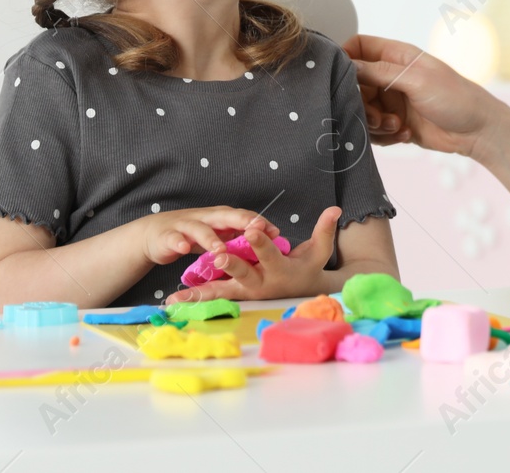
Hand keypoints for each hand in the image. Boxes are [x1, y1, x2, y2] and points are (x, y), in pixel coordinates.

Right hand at [138, 206, 277, 266]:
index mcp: (219, 217)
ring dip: (211, 238)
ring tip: (221, 250)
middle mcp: (205, 218)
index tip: (275, 231)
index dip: (258, 223)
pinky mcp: (167, 236)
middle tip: (257, 229)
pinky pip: (174, 239)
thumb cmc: (191, 234)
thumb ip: (236, 235)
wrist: (154, 233)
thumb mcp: (216, 234)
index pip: (242, 217)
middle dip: (241, 221)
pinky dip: (179, 242)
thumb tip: (265, 240)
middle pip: (225, 216)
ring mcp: (185, 225)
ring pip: (200, 229)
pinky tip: (184, 249)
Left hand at [166, 206, 341, 302]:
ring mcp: (246, 291)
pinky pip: (213, 297)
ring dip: (201, 292)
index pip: (270, 253)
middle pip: (244, 274)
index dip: (261, 242)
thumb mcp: (319, 251)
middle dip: (231, 266)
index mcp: (280, 269)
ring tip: (179, 296)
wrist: (302, 293)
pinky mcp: (235, 294)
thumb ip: (325, 230)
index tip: (252, 229)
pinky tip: (175, 300)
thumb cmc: (309, 268)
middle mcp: (261, 283)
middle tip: (218, 257)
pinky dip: (195, 299)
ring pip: (222, 291)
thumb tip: (335, 209)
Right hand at [342, 34, 500, 157]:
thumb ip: (380, 72)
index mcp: (397, 56)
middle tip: (377, 115)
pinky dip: (385, 135)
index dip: (344, 59)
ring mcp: (392, 100)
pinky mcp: (395, 123)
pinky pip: (374, 130)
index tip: (340, 78)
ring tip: (396, 125)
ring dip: (374, 122)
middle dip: (360, 102)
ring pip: (361, 110)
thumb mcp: (417, 80)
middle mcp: (391, 76)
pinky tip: (405, 134)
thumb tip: (348, 65)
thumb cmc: (456, 98)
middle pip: (354, 84)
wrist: (478, 132)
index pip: (358, 47)